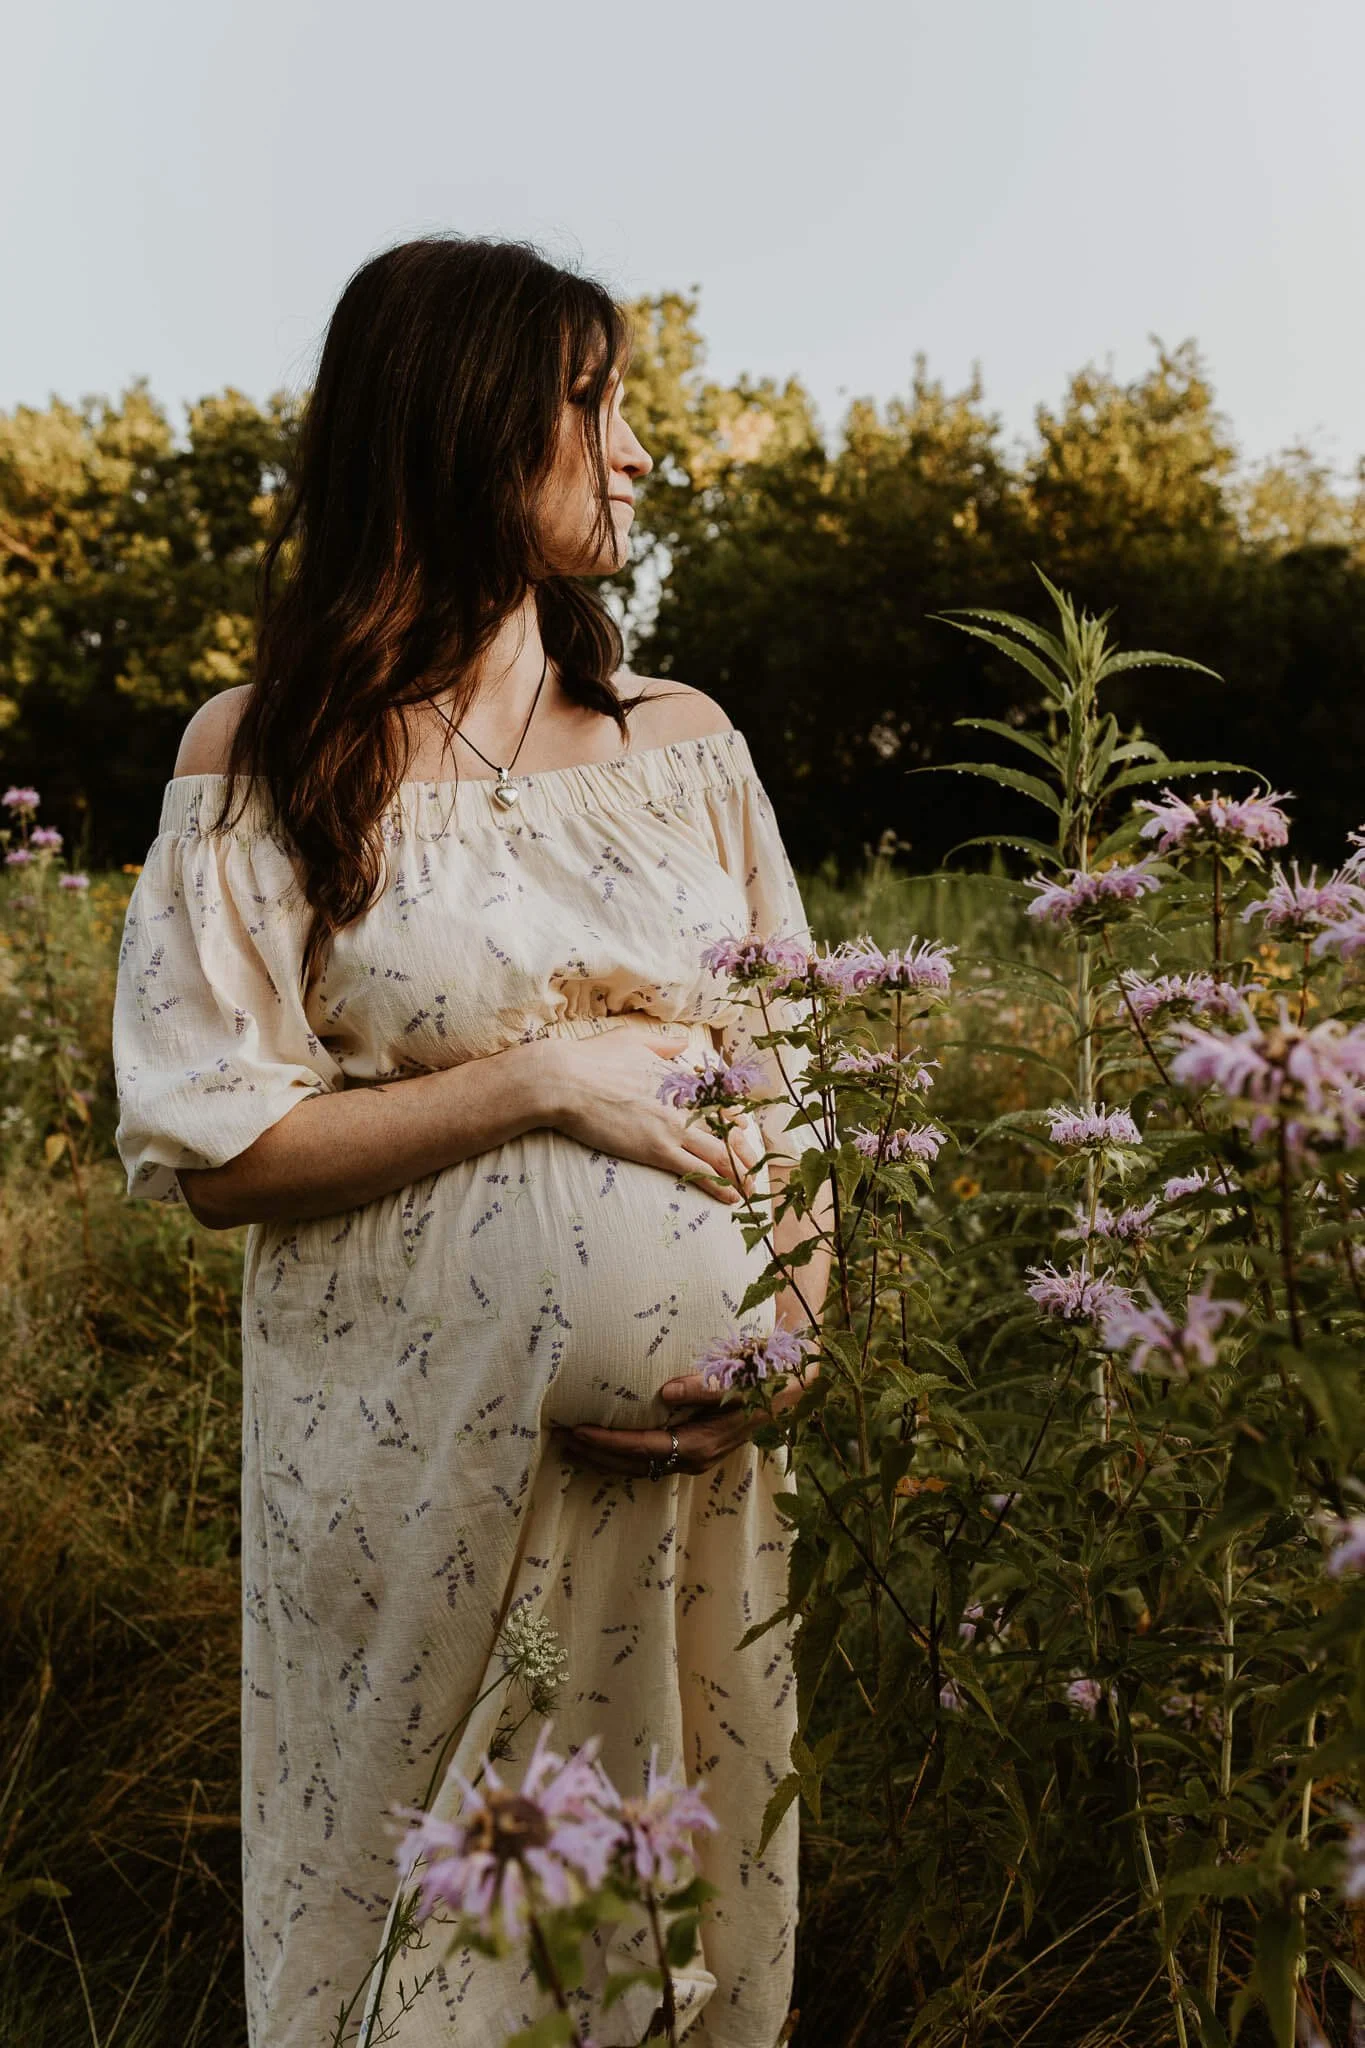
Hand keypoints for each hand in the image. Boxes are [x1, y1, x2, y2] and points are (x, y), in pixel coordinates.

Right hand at [537, 1022, 763, 1204]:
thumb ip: (662, 1044)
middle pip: (727, 1129)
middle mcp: (683, 1102)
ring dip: (740, 1174)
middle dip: (745, 1151)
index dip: (734, 1117)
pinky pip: (698, 1171)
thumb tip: (682, 1042)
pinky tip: (733, 1198)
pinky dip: (720, 1185)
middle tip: (755, 1168)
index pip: (719, 1099)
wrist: (564, 1081)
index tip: (742, 1129)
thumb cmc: (591, 1059)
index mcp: (677, 1077)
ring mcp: (672, 1127)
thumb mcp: (631, 1040)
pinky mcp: (656, 1149)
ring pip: (720, 1154)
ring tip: (750, 1191)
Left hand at [552, 1348, 820, 1478]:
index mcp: (700, 1444)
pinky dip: (624, 1454)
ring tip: (572, 1442)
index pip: (640, 1447)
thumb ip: (705, 1386)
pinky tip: (606, 1442)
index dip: (605, 1440)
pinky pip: (651, 1459)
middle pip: (633, 1464)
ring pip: (639, 1466)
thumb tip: (665, 1392)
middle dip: (595, 1453)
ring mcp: (695, 1458)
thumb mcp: (738, 1375)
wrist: (792, 1387)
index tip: (575, 1428)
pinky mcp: (695, 1450)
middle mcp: (694, 1458)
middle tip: (559, 1437)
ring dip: (605, 1457)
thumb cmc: (762, 1376)